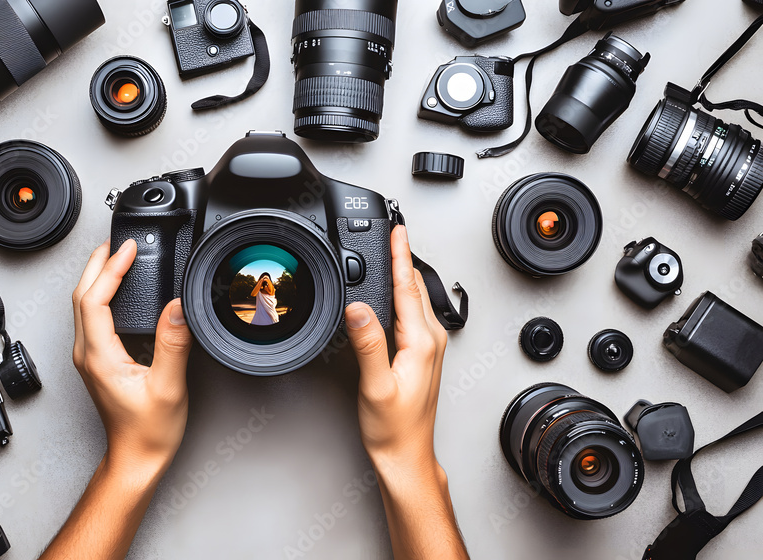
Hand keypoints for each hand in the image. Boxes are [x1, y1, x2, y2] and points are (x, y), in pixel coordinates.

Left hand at [71, 239, 193, 476]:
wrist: (136, 458)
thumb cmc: (148, 432)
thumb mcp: (169, 387)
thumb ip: (173, 343)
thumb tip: (177, 306)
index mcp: (99, 356)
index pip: (94, 299)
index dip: (110, 269)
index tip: (128, 250)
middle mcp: (87, 354)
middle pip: (81, 296)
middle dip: (98, 263)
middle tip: (119, 242)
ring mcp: (90, 357)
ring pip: (83, 306)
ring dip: (98, 276)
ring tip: (118, 257)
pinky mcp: (98, 360)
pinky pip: (92, 318)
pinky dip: (103, 294)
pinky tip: (120, 289)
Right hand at [344, 225, 448, 478]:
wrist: (406, 455)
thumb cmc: (394, 429)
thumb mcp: (375, 386)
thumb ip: (368, 344)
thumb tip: (358, 308)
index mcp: (421, 342)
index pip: (408, 287)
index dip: (400, 254)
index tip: (396, 229)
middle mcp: (431, 341)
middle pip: (415, 287)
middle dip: (402, 256)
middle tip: (392, 230)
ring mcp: (429, 348)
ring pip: (415, 299)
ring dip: (403, 274)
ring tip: (391, 252)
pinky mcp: (423, 355)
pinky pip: (413, 314)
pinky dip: (402, 295)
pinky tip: (392, 293)